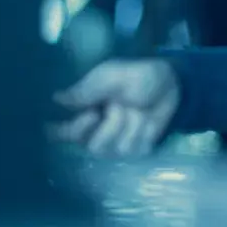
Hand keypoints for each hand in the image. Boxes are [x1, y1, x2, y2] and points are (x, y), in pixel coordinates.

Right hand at [49, 59, 180, 155]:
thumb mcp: (111, 76)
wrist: (170, 83)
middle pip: (92, 146)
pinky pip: (135, 150)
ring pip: (114, 149)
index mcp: (83, 112)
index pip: (62, 132)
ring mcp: (117, 141)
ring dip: (129, 127)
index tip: (91, 115)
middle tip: (119, 108)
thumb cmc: (137, 76)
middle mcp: (96, 130)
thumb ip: (87, 90)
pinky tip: (147, 121)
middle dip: (109, 127)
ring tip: (137, 111)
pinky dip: (143, 133)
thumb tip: (56, 98)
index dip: (70, 131)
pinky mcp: (136, 148)